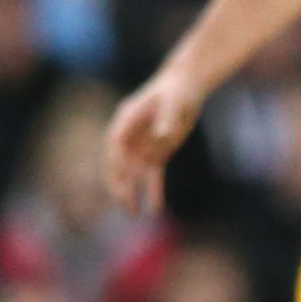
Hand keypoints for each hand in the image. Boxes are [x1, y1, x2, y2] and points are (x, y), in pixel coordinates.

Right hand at [104, 71, 204, 215]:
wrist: (184, 89)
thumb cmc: (176, 91)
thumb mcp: (173, 102)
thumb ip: (167, 119)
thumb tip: (162, 136)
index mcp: (125, 122)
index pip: (116, 146)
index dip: (117, 162)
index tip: (121, 178)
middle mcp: (129, 137)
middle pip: (118, 164)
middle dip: (119, 183)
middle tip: (124, 201)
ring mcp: (142, 147)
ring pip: (133, 175)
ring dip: (132, 193)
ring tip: (133, 212)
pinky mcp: (157, 155)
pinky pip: (152, 177)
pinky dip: (153, 191)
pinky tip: (155, 209)